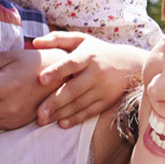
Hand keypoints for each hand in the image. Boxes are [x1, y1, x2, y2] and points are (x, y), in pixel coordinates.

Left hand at [33, 32, 147, 127]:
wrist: (129, 64)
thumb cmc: (97, 51)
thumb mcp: (81, 39)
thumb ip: (58, 39)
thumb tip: (35, 43)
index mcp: (87, 55)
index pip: (71, 64)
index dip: (57, 71)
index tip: (41, 79)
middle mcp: (96, 73)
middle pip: (73, 89)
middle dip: (55, 102)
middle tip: (38, 113)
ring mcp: (102, 89)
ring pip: (79, 103)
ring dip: (61, 113)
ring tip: (43, 120)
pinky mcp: (107, 101)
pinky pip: (90, 112)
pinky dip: (76, 119)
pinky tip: (62, 124)